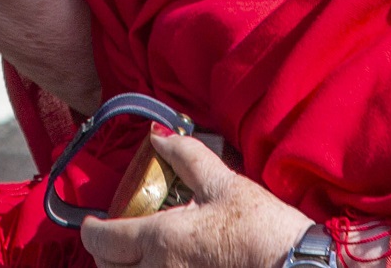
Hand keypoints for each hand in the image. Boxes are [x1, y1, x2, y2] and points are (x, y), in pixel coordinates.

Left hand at [80, 129, 311, 267]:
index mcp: (162, 240)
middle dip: (106, 254)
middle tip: (113, 239)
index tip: (91, 222)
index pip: (104, 240)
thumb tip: (161, 136)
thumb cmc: (263, 229)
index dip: (91, 229)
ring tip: (136, 256)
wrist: (299, 267)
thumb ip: (187, 157)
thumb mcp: (223, 184)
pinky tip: (165, 265)